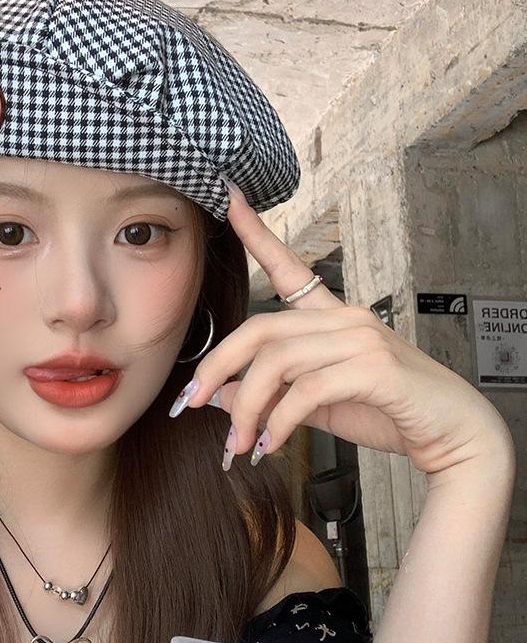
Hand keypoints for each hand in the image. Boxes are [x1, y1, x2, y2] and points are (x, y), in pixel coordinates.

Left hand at [170, 180, 511, 475]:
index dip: (256, 234)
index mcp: (332, 317)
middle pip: (260, 329)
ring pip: (277, 362)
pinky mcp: (373, 368)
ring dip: (247, 407)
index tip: (228, 199)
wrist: (453, 436)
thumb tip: (216, 394)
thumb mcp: (315, 404)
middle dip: (218, 366)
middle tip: (190, 401)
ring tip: (238, 444)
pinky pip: (305, 390)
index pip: (288, 269)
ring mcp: (360, 339)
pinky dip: (278, 422)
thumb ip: (270, 394)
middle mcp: (345, 318)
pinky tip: (270, 444)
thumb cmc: (386, 411)